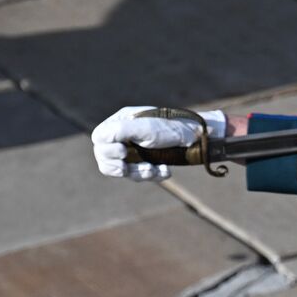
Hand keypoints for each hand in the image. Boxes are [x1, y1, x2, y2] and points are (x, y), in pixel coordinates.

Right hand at [91, 106, 226, 180]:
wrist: (197, 138)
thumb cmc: (171, 128)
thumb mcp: (145, 128)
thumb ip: (120, 131)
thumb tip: (99, 139)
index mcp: (122, 121)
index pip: (100, 138)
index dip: (106, 148)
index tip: (123, 153)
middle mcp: (126, 135)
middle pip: (105, 157)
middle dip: (118, 166)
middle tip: (127, 168)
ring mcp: (136, 150)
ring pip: (123, 170)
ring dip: (137, 173)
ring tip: (154, 171)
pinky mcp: (147, 162)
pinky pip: (140, 175)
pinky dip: (151, 176)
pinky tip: (165, 171)